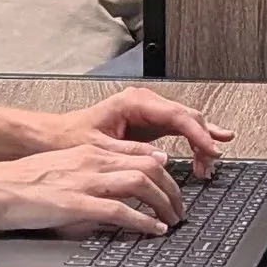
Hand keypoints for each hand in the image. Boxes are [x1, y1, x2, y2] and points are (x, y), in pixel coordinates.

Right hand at [0, 137, 184, 239]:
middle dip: (172, 188)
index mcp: (88, 151)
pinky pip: (121, 210)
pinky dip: (143, 221)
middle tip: (180, 207)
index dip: (163, 170)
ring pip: (142, 183)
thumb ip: (86, 174)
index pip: (138, 153)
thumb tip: (106, 191)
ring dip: (164, 202)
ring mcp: (86, 181)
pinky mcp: (77, 204)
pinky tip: (154, 229)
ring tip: (174, 219)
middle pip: (149, 166)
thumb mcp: (59, 170)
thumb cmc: (16, 183)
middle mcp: (92, 161)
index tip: (172, 184)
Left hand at [32, 90, 234, 178]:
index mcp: (133, 103)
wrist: (55, 137)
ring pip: (186, 122)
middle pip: (186, 116)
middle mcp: (143, 103)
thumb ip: (131, 154)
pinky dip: (193, 140)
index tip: (210, 150)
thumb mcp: (100, 149)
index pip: (176, 115)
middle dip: (203, 139)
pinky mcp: (148, 124)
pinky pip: (178, 128)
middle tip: (212, 162)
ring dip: (200, 142)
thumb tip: (161, 160)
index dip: (197, 134)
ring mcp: (148, 112)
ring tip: (210, 163)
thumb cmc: (70, 138)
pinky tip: (209, 148)